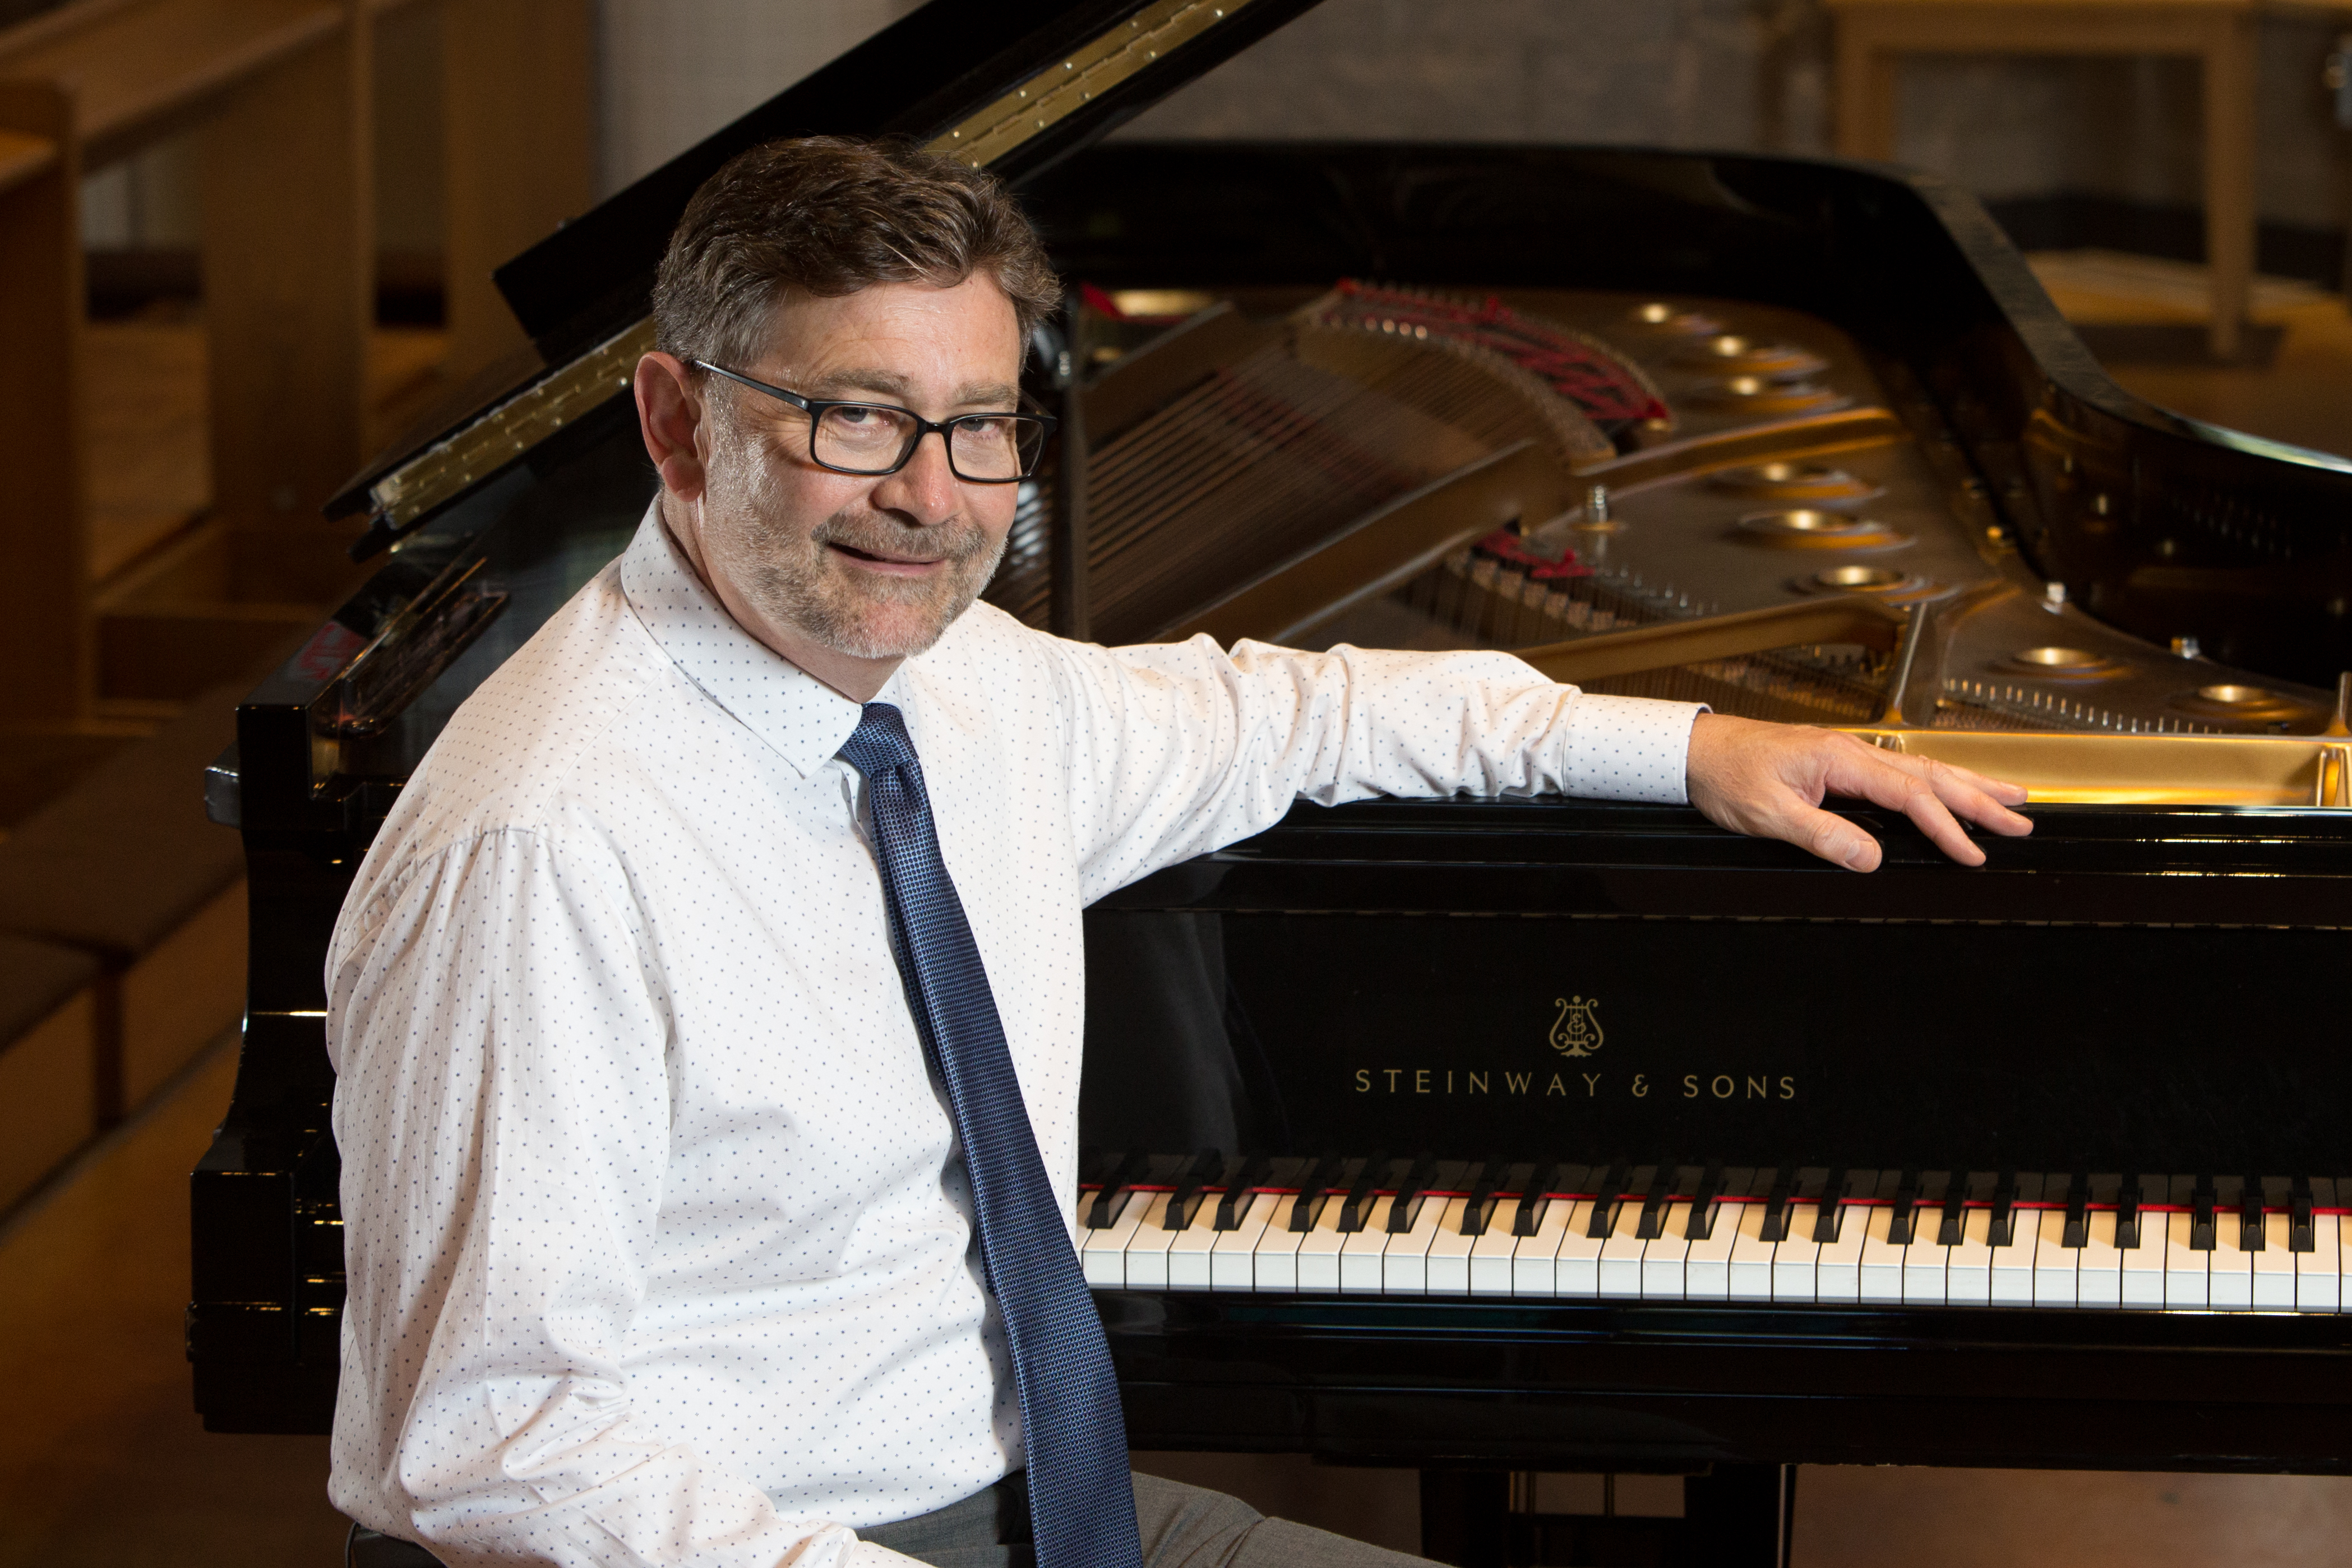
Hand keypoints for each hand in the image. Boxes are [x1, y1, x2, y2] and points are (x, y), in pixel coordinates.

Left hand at [1684, 713, 2031, 870]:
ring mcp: (1848, 754)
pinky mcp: (1839, 762)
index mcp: (1840, 759)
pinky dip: (1935, 781)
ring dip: (1968, 785)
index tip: (1972, 853)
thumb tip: (1870, 858)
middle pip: (1930, 776)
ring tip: (2010, 800)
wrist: (1695, 750)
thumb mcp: (1768, 814)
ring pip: (1921, 770)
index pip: (1909, 797)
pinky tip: (1950, 787)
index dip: (1946, 827)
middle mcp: (1851, 751)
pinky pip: (1899, 772)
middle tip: (2022, 823)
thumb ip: (1822, 835)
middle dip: (1980, 800)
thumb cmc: (1725, 774)